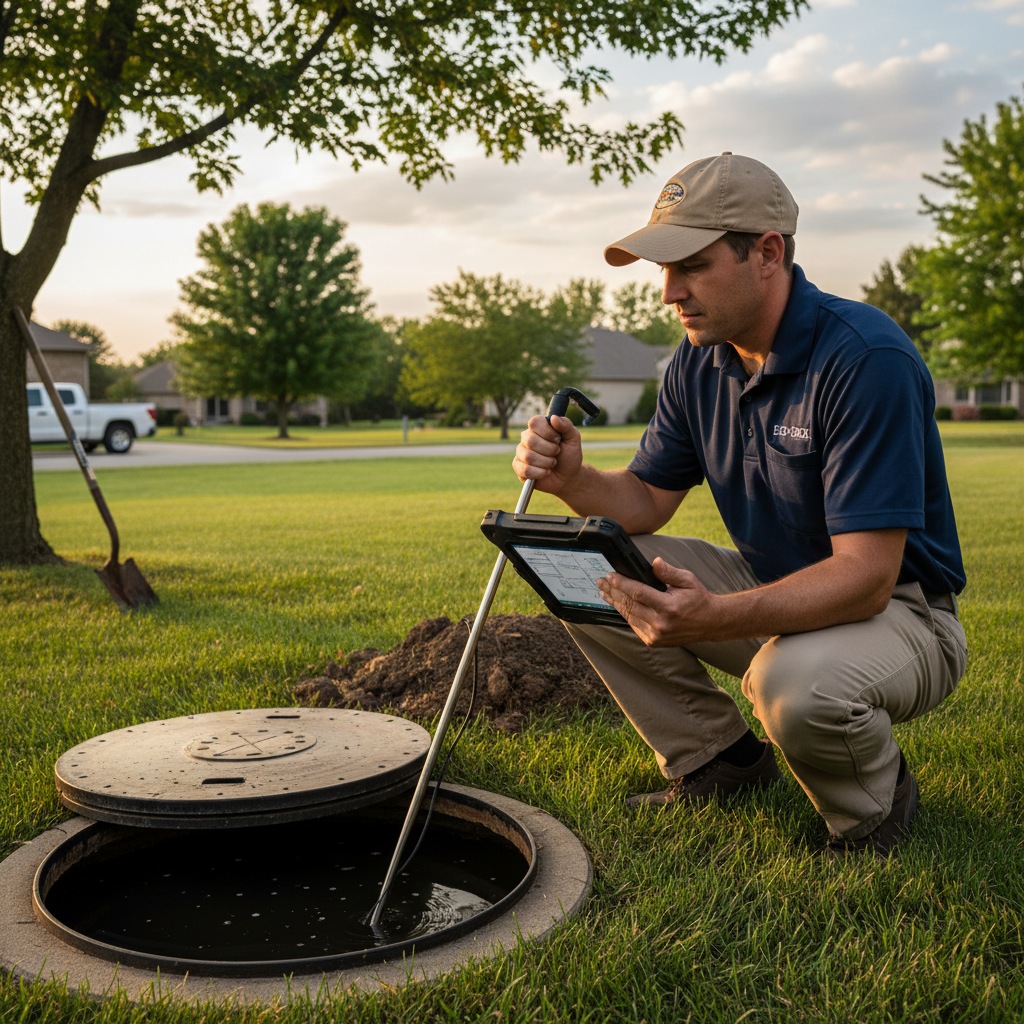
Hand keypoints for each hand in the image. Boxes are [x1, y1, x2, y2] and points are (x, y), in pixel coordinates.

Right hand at [512, 414, 582, 494]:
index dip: (547, 432)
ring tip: (552, 463)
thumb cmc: (569, 456)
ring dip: (546, 462)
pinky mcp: (518, 467)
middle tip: (557, 453)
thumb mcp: (573, 439)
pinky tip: (546, 472)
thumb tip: (553, 417)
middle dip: (549, 450)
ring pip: (528, 456)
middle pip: (530, 440)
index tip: (558, 439)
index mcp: (538, 427)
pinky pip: (525, 470)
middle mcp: (527, 438)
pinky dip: (540, 473)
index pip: (534, 422)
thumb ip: (566, 426)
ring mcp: (521, 453)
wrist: (568, 477)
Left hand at [596, 557, 718, 645]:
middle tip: (601, 581)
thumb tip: (654, 562)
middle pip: (629, 605)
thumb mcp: (688, 580)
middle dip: (613, 591)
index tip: (611, 575)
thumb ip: (669, 572)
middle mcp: (661, 624)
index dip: (622, 584)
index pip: (638, 593)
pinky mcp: (653, 641)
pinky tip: (616, 603)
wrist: (711, 623)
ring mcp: (656, 635)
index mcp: (669, 607)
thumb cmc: (698, 599)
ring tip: (604, 591)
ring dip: (615, 602)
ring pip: (628, 616)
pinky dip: (625, 613)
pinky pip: (634, 625)